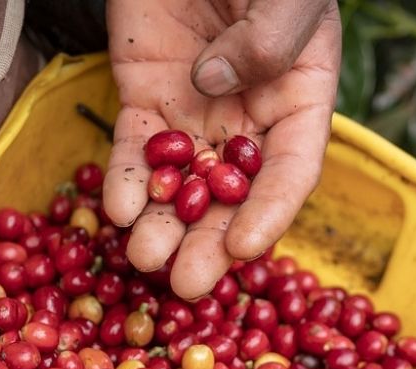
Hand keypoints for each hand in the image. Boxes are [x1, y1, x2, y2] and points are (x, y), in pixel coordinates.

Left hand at [103, 0, 340, 298]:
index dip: (271, 212)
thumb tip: (217, 84)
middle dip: (208, 243)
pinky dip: (125, 181)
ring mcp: (196, 112)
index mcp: (299, 96)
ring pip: (181, 184)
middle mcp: (250, 117)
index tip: (245, 249)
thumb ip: (268, 36)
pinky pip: (136, 150)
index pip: (291, 170)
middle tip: (186, 285)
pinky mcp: (146, 97)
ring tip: (142, 259)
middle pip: (232, 195)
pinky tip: (116, 209)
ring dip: (163, 226)